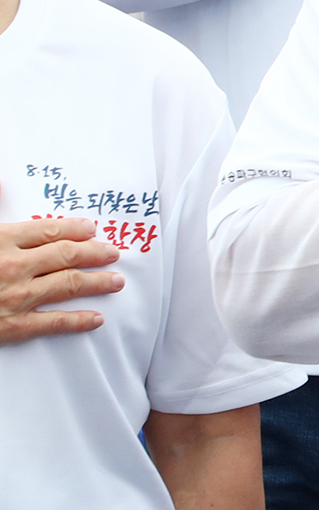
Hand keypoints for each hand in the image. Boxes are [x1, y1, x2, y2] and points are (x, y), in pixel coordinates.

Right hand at [0, 218, 120, 346]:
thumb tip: (2, 182)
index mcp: (0, 240)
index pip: (47, 230)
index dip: (73, 229)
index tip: (91, 228)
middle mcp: (13, 266)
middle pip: (66, 256)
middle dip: (94, 253)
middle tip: (113, 252)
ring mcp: (15, 297)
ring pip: (68, 285)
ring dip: (96, 282)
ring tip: (116, 281)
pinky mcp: (11, 327)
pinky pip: (52, 323)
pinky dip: (77, 321)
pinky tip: (96, 319)